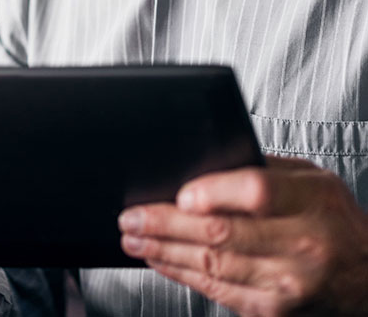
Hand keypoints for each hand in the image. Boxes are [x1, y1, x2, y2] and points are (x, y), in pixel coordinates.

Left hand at [118, 157, 367, 314]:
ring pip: (213, 266)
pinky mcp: (274, 311)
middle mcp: (301, 246)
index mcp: (311, 202)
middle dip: (166, 224)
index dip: (213, 193)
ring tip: (133, 237)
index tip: (179, 193)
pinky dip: (182, 274)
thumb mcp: (312, 180)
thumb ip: (264, 169)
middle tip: (131, 216)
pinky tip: (160, 260)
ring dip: (164, 251)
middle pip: (222, 233)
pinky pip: (218, 291)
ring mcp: (287, 284)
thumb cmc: (334, 220)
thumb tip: (203, 163)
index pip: (256, 192)